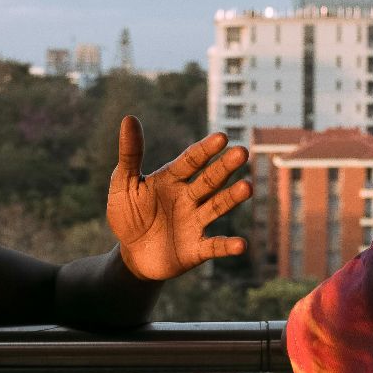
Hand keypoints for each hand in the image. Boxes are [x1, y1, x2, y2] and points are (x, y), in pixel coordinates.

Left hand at [107, 116, 251, 280]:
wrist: (131, 255)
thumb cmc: (128, 215)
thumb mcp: (124, 184)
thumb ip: (130, 154)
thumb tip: (129, 118)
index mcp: (172, 179)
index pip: (191, 160)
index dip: (205, 149)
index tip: (222, 137)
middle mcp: (189, 198)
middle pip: (210, 179)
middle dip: (225, 167)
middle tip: (242, 152)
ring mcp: (195, 222)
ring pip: (216, 207)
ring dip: (232, 198)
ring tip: (248, 188)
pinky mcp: (196, 249)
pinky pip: (213, 247)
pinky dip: (227, 246)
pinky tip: (241, 245)